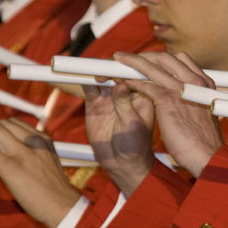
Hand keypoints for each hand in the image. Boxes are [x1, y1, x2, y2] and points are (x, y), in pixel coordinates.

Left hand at [0, 119, 81, 227]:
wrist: (62, 205)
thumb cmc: (52, 187)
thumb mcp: (46, 159)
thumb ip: (29, 148)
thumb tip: (6, 145)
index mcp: (43, 139)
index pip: (13, 123)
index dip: (0, 130)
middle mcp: (33, 142)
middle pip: (2, 125)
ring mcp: (22, 153)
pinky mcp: (10, 167)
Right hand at [83, 78, 154, 196]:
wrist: (122, 163)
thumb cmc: (136, 146)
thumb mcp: (133, 126)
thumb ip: (125, 105)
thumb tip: (120, 85)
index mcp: (144, 95)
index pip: (136, 76)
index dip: (128, 68)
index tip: (119, 63)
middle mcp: (127, 93)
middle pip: (117, 73)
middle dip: (110, 67)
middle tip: (102, 67)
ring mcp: (111, 98)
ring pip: (103, 78)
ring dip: (97, 72)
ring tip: (93, 74)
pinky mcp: (96, 104)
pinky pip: (90, 89)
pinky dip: (85, 82)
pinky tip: (83, 80)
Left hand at [114, 51, 223, 176]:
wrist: (209, 155)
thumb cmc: (206, 140)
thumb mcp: (204, 112)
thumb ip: (194, 100)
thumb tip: (185, 98)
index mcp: (205, 83)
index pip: (180, 59)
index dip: (160, 58)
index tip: (148, 61)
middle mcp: (195, 81)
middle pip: (165, 58)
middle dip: (143, 56)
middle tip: (127, 58)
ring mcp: (182, 89)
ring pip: (153, 66)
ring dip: (132, 62)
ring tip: (118, 61)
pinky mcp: (168, 100)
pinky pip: (145, 84)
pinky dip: (132, 81)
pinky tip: (122, 82)